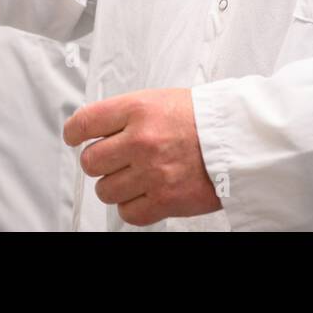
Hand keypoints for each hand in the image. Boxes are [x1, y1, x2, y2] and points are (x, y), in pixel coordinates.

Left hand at [65, 88, 221, 226]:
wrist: (238, 139)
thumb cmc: (203, 118)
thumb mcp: (159, 100)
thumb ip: (126, 114)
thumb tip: (95, 129)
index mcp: (138, 110)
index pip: (84, 123)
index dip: (74, 132)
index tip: (74, 137)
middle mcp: (141, 140)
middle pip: (90, 161)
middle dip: (98, 162)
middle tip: (113, 159)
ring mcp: (152, 172)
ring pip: (105, 190)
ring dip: (114, 185)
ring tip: (133, 176)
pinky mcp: (165, 200)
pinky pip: (127, 212)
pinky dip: (131, 206)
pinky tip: (143, 192)